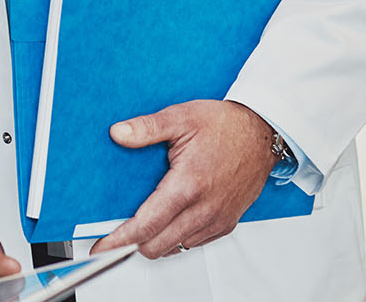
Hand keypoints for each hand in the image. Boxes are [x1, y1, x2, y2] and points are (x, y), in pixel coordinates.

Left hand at [91, 100, 275, 259]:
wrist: (262, 133)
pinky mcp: (227, 223)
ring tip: (145, 222)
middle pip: (157, 245)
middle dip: (134, 243)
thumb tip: (119, 133)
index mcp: (188, 185)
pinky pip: (195, 243)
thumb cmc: (226, 125)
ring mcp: (217, 219)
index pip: (146, 225)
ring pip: (176, 247)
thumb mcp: (181, 117)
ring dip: (156, 240)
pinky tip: (170, 220)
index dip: (120, 239)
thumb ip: (147, 128)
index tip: (103, 245)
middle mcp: (204, 208)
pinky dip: (177, 238)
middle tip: (119, 232)